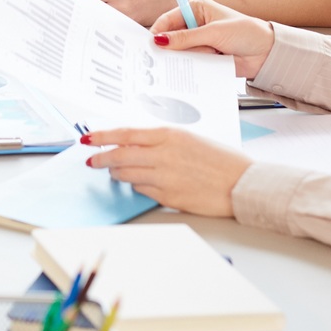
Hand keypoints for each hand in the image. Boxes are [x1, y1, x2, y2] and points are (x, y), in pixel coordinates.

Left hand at [82, 125, 251, 216]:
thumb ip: (162, 141)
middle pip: (120, 155)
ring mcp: (165, 177)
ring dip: (117, 174)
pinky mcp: (169, 196)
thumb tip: (135, 144)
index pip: (125, 134)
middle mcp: (164, 154)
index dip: (102, 137)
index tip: (87, 139)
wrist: (242, 184)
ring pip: (127, 174)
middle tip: (92, 161)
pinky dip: (136, 186)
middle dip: (101, 159)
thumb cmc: (221, 160)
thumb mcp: (190, 139)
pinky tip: (139, 183)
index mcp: (169, 135)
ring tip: (115, 173)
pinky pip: (142, 190)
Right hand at [152, 0, 276, 80]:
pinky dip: (195, 66)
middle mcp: (196, 25)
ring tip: (205, 55)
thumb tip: (161, 40)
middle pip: (172, 38)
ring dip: (189, 57)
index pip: (170, 18)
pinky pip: (192, 64)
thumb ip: (187, 38)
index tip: (151, 42)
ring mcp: (200, 43)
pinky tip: (204, 65)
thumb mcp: (214, 32)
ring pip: (181, 53)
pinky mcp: (205, 59)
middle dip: (173, 47)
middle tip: (166, 55)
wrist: (267, 54)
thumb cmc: (246, 32)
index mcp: (196, 9)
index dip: (159, 30)